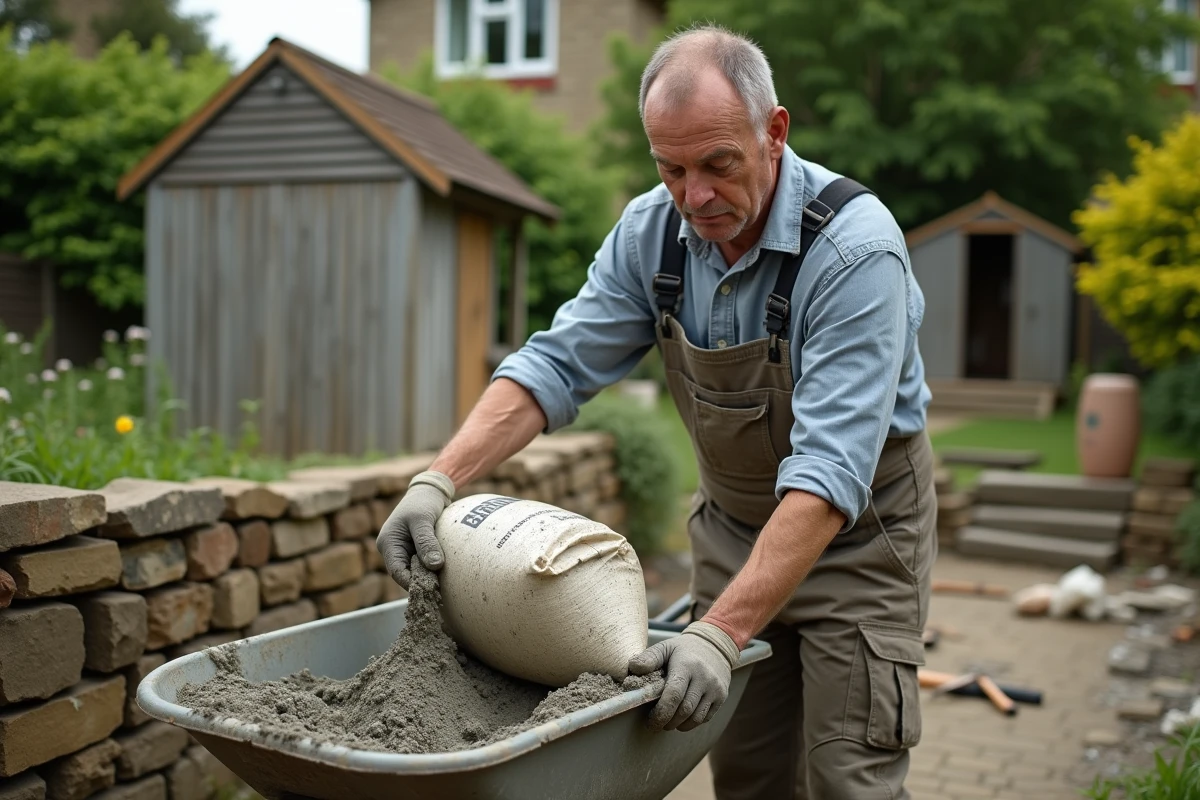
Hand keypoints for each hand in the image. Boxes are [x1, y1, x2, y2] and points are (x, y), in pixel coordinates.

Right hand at [376, 471, 454, 588]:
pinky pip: (423, 565)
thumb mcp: (423, 519)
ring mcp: (406, 550)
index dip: (412, 582)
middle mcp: (394, 550)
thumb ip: (427, 542)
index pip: (397, 571)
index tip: (430, 588)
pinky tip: (445, 577)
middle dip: (421, 582)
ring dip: (428, 577)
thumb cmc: (423, 502)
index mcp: (388, 543)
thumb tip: (434, 566)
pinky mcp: (417, 550)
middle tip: (440, 591)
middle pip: (406, 574)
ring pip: (415, 571)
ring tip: (444, 587)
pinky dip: (432, 570)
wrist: (431, 490)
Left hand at [627, 621, 739, 731]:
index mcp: (686, 665)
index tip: (650, 721)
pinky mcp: (722, 696)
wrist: (715, 645)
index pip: (673, 695)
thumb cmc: (684, 650)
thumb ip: (649, 658)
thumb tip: (632, 667)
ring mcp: (715, 688)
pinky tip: (683, 718)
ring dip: (680, 725)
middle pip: (684, 710)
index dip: (661, 712)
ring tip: (669, 722)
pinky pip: (706, 718)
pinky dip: (692, 723)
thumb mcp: (665, 647)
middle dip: (668, 722)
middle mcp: (704, 677)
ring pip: (696, 718)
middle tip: (657, 724)